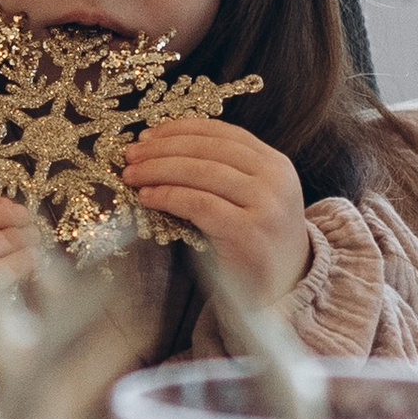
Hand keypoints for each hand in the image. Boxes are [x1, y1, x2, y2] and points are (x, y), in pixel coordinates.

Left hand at [117, 120, 308, 301]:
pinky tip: (148, 198)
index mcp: (275, 163)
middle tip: (131, 155)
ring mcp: (265, 205)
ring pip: (200, 173)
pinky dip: (168, 196)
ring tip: (132, 176)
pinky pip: (198, 204)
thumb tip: (162, 147)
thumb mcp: (251, 197)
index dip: (181, 129)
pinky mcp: (248, 232)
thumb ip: (224, 171)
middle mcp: (274, 179)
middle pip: (208, 150)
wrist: (286, 289)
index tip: (148, 134)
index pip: (222, 133)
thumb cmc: (258, 242)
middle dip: (162, 148)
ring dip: (158, 170)